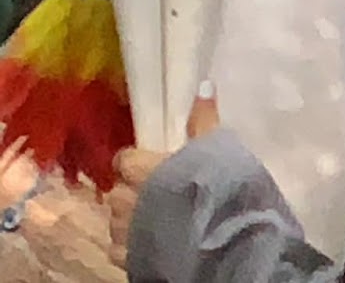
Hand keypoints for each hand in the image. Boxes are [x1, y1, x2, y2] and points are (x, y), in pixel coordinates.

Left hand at [107, 84, 219, 269]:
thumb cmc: (219, 189)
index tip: (154, 167)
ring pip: (118, 222)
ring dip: (133, 221)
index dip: (137, 163)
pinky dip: (135, 247)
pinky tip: (155, 246)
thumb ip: (204, 122)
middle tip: (160, 197)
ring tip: (160, 224)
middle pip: (118, 192)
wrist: (222, 241)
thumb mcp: (216, 150)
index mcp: (141, 169)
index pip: (124, 159)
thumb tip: (204, 86)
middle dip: (133, 194)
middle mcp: (125, 199)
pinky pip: (122, 251)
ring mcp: (124, 232)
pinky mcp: (127, 260)